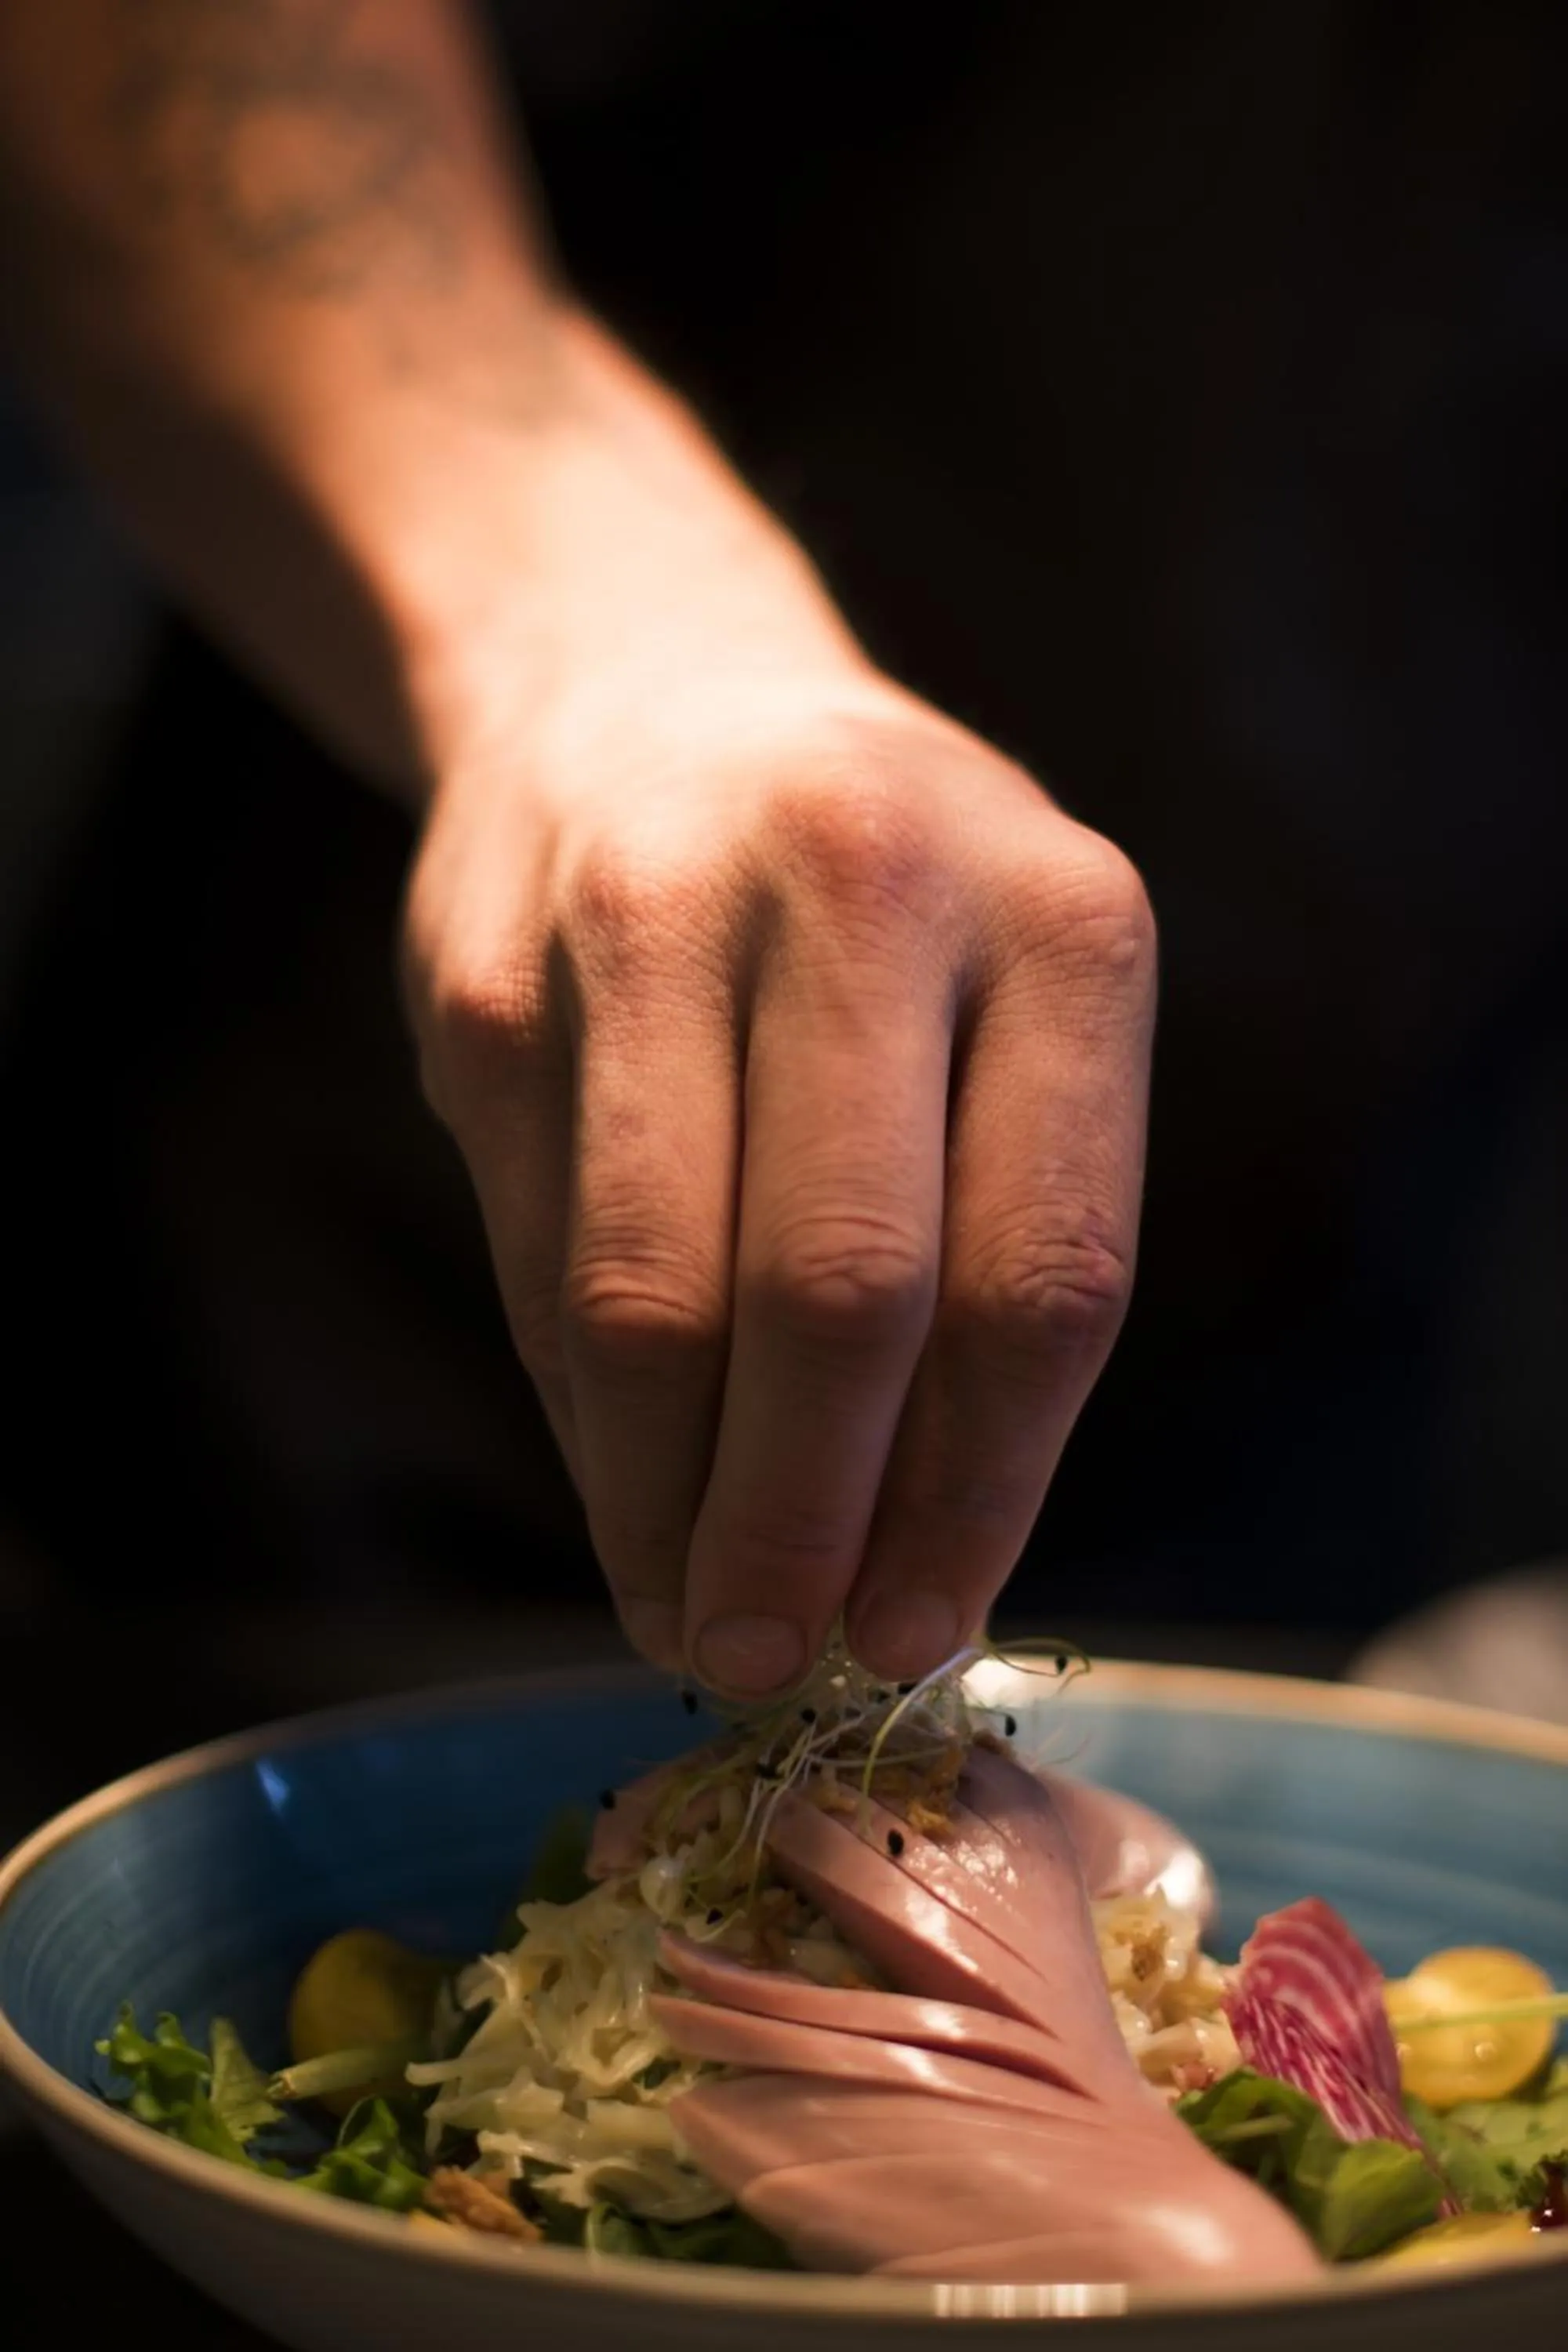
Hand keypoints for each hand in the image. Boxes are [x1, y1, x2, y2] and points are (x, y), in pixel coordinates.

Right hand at [404, 664, 1154, 1695]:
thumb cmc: (872, 913)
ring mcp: (650, 921)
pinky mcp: (487, 980)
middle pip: (838, 1290)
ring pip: (652, 1296)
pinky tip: (624, 1473)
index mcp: (1058, 919)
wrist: (638, 687)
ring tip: (687, 1610)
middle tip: (772, 1656)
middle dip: (802, 1522)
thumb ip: (987, 1253)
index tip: (920, 1629)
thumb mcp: (1001, 1015)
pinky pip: (541, 1260)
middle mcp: (860, 890)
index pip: (1040, 1272)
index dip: (980, 1492)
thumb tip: (913, 1561)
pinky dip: (586, 1409)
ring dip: (665, 1502)